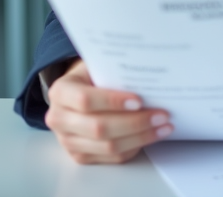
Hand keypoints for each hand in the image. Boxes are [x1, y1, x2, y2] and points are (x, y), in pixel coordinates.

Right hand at [44, 59, 173, 163]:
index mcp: (60, 92)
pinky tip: (150, 136)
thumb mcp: (96, 66)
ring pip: (108, 146)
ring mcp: (68, 141)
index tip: (140, 100)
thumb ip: (113, 71)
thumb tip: (147, 76)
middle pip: (99, 128)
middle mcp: (59, 119)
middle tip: (161, 115)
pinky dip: (134, 147)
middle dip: (135, 122)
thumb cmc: (92, 76)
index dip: (113, 101)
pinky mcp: (80, 156)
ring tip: (163, 126)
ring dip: (140, 137)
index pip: (85, 100)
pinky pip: (112, 158)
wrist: (76, 94)